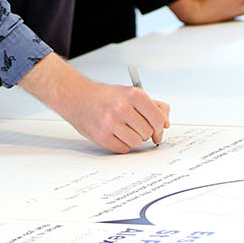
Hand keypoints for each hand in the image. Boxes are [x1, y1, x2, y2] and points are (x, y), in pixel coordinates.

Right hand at [20, 54, 169, 152]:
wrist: (77, 97)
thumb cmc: (105, 96)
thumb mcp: (130, 93)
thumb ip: (152, 106)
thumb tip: (166, 122)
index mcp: (133, 95)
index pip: (158, 118)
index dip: (160, 127)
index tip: (159, 129)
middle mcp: (122, 108)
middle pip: (148, 132)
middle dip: (145, 132)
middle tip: (136, 126)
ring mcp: (110, 123)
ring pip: (137, 142)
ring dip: (134, 138)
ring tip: (125, 129)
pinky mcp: (101, 136)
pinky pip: (123, 148)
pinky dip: (122, 144)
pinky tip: (115, 134)